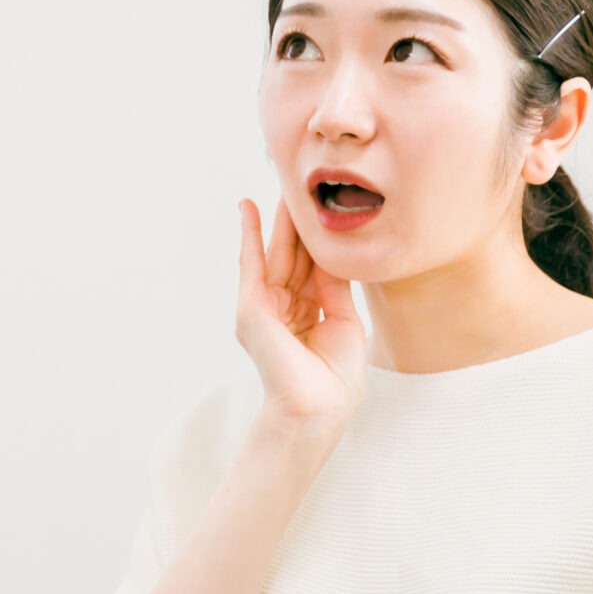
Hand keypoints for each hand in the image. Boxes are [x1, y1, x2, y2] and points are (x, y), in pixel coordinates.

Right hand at [235, 198, 365, 432]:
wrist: (316, 410)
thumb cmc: (334, 381)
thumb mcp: (345, 322)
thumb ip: (334, 287)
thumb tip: (334, 252)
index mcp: (307, 314)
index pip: (314, 266)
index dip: (319, 237)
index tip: (326, 206)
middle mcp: (283, 307)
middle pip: (295, 254)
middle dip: (299, 221)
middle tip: (304, 183)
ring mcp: (265, 306)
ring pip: (276, 252)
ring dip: (280, 219)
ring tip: (285, 183)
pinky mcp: (251, 307)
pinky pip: (251, 262)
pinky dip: (248, 233)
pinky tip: (247, 206)